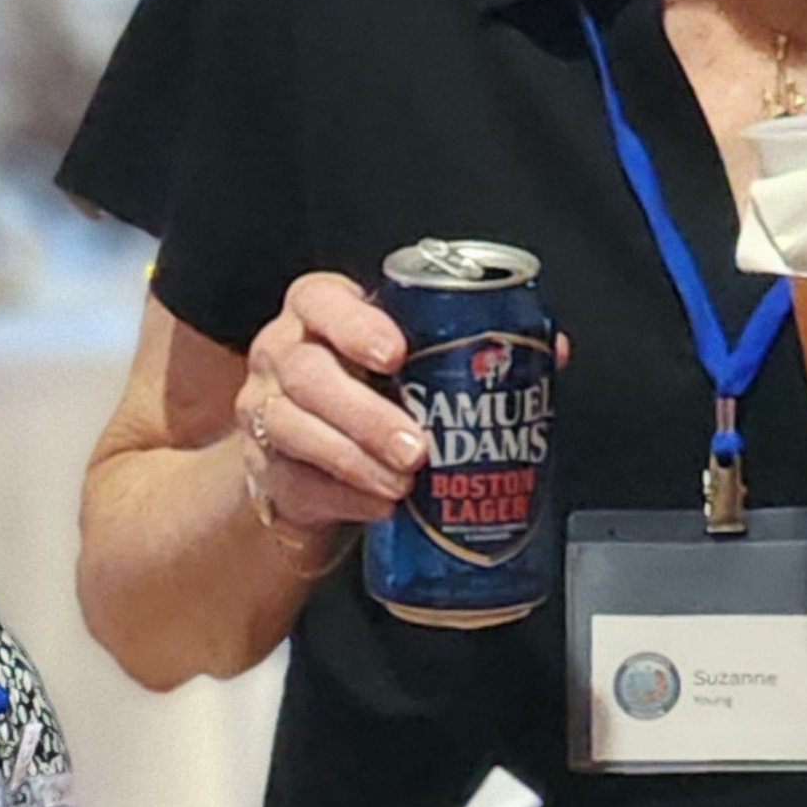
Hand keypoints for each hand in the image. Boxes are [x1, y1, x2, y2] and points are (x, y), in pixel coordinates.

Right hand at [238, 270, 429, 544]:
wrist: (314, 452)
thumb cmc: (371, 388)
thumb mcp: (401, 355)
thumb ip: (450, 348)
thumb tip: (546, 353)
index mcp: (316, 311)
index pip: (321, 302)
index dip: (356, 327)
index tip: (397, 355)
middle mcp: (279, 353)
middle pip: (307, 376)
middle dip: (365, 415)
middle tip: (416, 448)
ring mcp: (261, 410)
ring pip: (292, 430)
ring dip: (354, 461)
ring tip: (403, 484)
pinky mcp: (261, 465)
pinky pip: (295, 482)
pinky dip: (344, 497)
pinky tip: (381, 505)